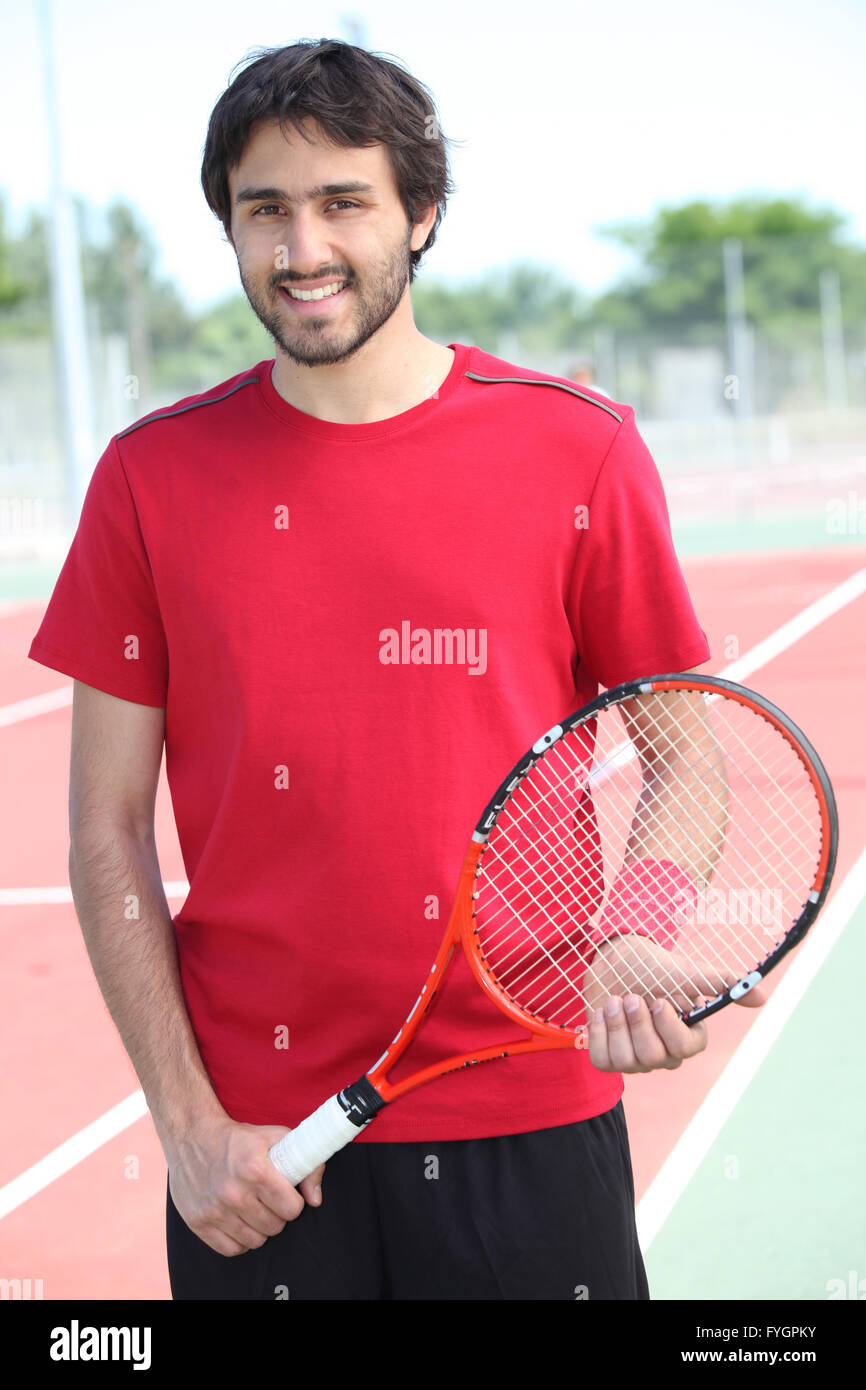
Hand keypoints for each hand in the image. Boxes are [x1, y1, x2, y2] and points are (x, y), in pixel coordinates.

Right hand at [165, 1114, 325, 1256]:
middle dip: (277, 1215)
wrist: (191, 1135)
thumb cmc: (237, 1139)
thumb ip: (305, 1164)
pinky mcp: (197, 1222)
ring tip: (253, 1209)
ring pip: (255, 1241)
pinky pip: (231, 1249)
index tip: (287, 1195)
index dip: (293, 1202)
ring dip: (259, 1228)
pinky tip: (238, 1221)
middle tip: (268, 1201)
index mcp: (254, 1169)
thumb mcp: (274, 1138)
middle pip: (275, 1227)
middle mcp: (233, 1192)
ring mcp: (213, 1209)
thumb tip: (315, 1200)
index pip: (291, 1209)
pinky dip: (239, 1240)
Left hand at [582, 932, 767, 1073]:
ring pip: (626, 1061)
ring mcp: (636, 1060)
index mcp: (688, 1037)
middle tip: (631, 996)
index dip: (668, 1028)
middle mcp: (665, 1054)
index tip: (659, 1000)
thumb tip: (761, 995)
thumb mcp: (686, 972)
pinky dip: (598, 1033)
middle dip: (638, 1023)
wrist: (616, 963)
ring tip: (614, 999)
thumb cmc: (654, 968)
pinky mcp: (610, 1058)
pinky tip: (600, 1012)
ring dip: (616, 1025)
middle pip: (652, 1057)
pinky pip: (602, 1061)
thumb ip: (721, 983)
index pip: (685, 1049)